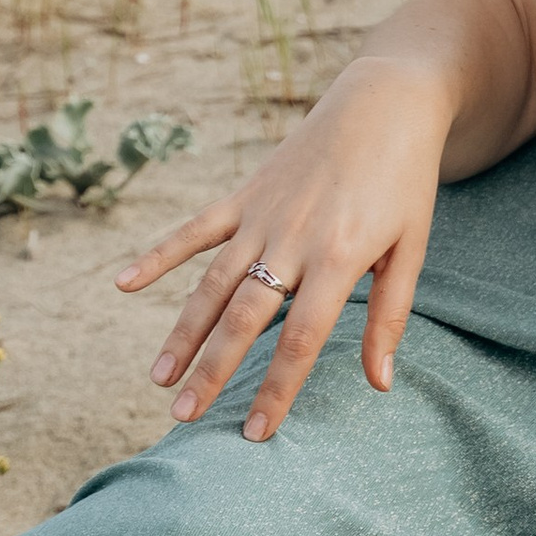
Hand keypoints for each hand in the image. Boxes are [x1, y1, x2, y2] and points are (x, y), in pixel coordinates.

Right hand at [115, 57, 453, 440]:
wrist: (385, 103)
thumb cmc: (404, 181)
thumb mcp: (411, 248)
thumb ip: (391, 316)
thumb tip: (380, 383)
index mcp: (340, 257)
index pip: (301, 339)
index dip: (277, 388)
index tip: (255, 432)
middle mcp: (293, 239)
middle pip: (244, 318)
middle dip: (212, 371)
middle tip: (183, 418)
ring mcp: (262, 216)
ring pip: (212, 282)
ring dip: (182, 331)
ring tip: (159, 377)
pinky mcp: (244, 194)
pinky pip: (195, 230)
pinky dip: (159, 255)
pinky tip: (124, 284)